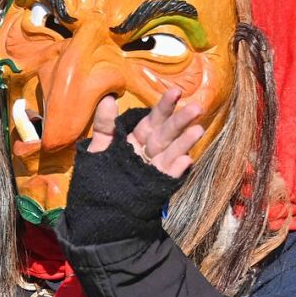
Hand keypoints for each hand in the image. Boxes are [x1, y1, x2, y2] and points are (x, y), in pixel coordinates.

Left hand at [88, 88, 203, 178]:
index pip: (153, 119)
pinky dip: (176, 169)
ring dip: (185, 142)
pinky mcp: (156, 184)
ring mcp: (155, 168)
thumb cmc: (99, 172)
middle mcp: (150, 150)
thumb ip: (105, 125)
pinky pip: (167, 176)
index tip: (176, 91)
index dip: (164, 106)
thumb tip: (107, 98)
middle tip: (196, 108)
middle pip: (167, 134)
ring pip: (172, 152)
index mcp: (138, 138)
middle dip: (180, 121)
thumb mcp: (99, 146)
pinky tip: (186, 160)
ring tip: (198, 130)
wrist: (97, 205)